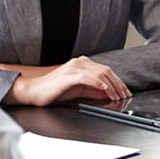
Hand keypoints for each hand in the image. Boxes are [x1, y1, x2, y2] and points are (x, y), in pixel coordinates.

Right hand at [0, 57, 129, 105]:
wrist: (33, 91)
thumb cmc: (54, 91)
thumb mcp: (79, 91)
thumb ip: (94, 90)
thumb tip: (110, 94)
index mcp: (83, 64)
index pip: (106, 71)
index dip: (118, 82)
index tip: (126, 92)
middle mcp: (80, 63)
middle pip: (106, 72)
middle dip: (118, 85)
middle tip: (125, 96)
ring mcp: (74, 68)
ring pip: (100, 74)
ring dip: (111, 86)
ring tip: (117, 96)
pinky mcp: (68, 75)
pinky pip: (87, 77)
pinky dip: (98, 83)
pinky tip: (105, 90)